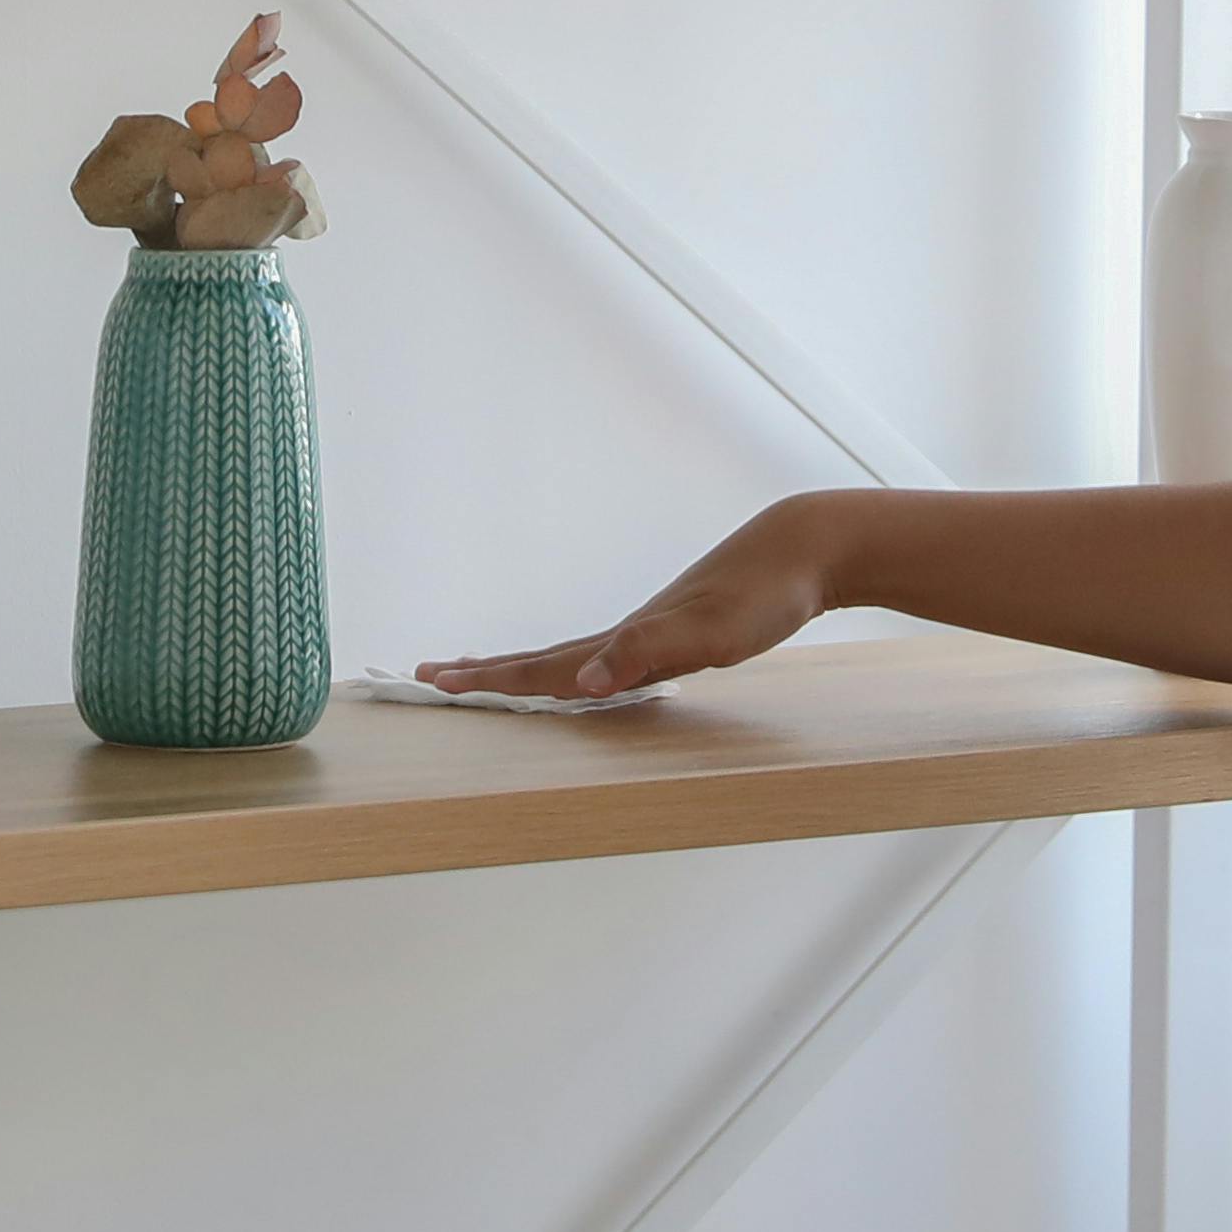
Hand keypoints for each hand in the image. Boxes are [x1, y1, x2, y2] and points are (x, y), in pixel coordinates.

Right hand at [420, 498, 850, 702]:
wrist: (803, 549)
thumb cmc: (764, 594)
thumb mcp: (713, 633)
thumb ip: (650, 651)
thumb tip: (588, 679)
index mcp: (628, 639)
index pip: (544, 667)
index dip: (488, 679)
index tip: (432, 682)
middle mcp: (629, 633)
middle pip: (544, 658)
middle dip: (484, 672)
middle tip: (429, 673)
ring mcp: (650, 630)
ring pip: (572, 654)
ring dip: (524, 667)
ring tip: (485, 670)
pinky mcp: (676, 631)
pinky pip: (607, 655)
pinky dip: (576, 667)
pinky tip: (585, 673)